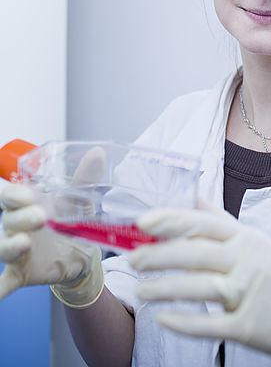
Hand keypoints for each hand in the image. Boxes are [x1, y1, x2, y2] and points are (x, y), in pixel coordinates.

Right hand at [0, 183, 103, 307]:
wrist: (81, 254)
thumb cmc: (71, 220)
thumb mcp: (80, 200)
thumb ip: (85, 178)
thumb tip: (97, 153)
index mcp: (27, 204)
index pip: (11, 195)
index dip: (15, 194)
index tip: (26, 194)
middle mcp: (16, 225)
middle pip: (9, 219)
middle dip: (22, 217)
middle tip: (41, 217)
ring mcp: (17, 250)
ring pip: (4, 246)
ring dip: (11, 245)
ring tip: (24, 244)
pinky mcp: (21, 272)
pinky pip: (5, 281)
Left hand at [128, 201, 270, 366]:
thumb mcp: (257, 242)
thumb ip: (222, 222)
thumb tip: (195, 198)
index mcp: (246, 238)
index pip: (203, 223)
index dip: (171, 221)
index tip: (142, 222)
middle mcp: (247, 260)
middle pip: (195, 252)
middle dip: (159, 255)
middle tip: (130, 259)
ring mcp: (250, 293)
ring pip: (199, 286)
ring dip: (164, 288)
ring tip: (140, 291)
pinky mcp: (252, 326)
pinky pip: (212, 324)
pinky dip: (185, 321)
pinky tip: (164, 319)